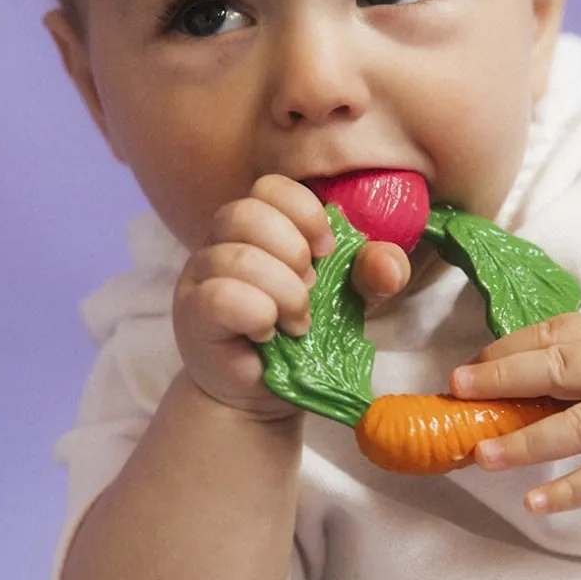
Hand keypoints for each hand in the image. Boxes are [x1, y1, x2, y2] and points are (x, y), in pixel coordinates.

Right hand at [173, 174, 410, 416]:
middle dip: (294, 253)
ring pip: (236, 256)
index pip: (271, 186)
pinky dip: (255, 312)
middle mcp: (222, 240)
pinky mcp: (192, 313)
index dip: (305, 213)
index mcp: (259, 224)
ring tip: (297, 323)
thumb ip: (371, 273)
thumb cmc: (302, 335)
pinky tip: (267, 332)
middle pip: (247, 212)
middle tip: (311, 291)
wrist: (265, 393)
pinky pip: (218, 296)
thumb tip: (388, 265)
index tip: (327, 251)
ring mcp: (201, 275)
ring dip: (283, 292)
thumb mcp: (349, 299)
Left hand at [449, 307, 580, 513]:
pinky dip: (571, 490)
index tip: (467, 367)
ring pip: (578, 426)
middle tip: (457, 391)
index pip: (553, 333)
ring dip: (525, 441)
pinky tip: (536, 500)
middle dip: (502, 379)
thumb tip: (512, 363)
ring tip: (481, 454)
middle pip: (557, 370)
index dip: (505, 349)